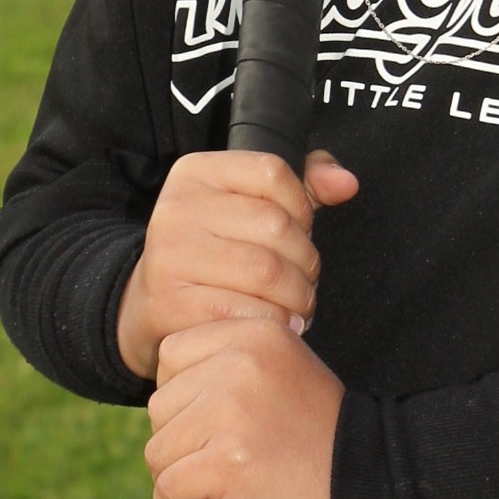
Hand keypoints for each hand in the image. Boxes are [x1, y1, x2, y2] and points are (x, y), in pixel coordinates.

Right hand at [117, 147, 358, 384]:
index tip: (298, 233)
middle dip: (306, 262)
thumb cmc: (217, 252)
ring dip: (297, 297)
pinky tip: (277, 325)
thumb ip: (305, 187)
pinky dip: (274, 323)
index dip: (302, 207)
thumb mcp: (253, 206)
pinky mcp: (169, 304)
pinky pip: (246, 312)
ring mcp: (169, 256)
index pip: (274, 172)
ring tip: (297, 307)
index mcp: (196, 172)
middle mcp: (176, 208)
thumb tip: (347, 184)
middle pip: (276, 226)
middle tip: (304, 283)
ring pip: (267, 272)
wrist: (151, 306)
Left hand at [145, 315, 342, 498]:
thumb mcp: (285, 371)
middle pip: (161, 405)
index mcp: (254, 333)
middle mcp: (239, 361)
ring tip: (220, 487)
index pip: (172, 356)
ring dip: (179, 477)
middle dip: (180, 441)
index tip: (214, 424)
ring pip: (159, 450)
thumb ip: (236, 364)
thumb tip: (174, 386)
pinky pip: (170, 488)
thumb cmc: (324, 438)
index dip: (184, 398)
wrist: (372, 484)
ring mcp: (230, 411)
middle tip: (221, 462)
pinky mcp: (227, 461)